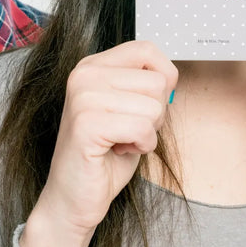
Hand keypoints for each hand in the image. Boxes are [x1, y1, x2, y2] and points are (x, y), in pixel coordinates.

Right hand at [20, 40, 176, 246]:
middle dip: (155, 114)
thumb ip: (144, 86)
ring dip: (148, 133)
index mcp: (92, 65)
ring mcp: (83, 96)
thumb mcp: (128, 109)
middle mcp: (84, 74)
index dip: (163, 78)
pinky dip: (142, 146)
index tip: (148, 104)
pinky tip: (119, 151)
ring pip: (153, 106)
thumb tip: (171, 76)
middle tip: (128, 130)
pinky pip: (142, 128)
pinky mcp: (87, 123)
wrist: (74, 197)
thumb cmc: (104, 156)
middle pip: (157, 82)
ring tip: (121, 141)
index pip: (147, 50)